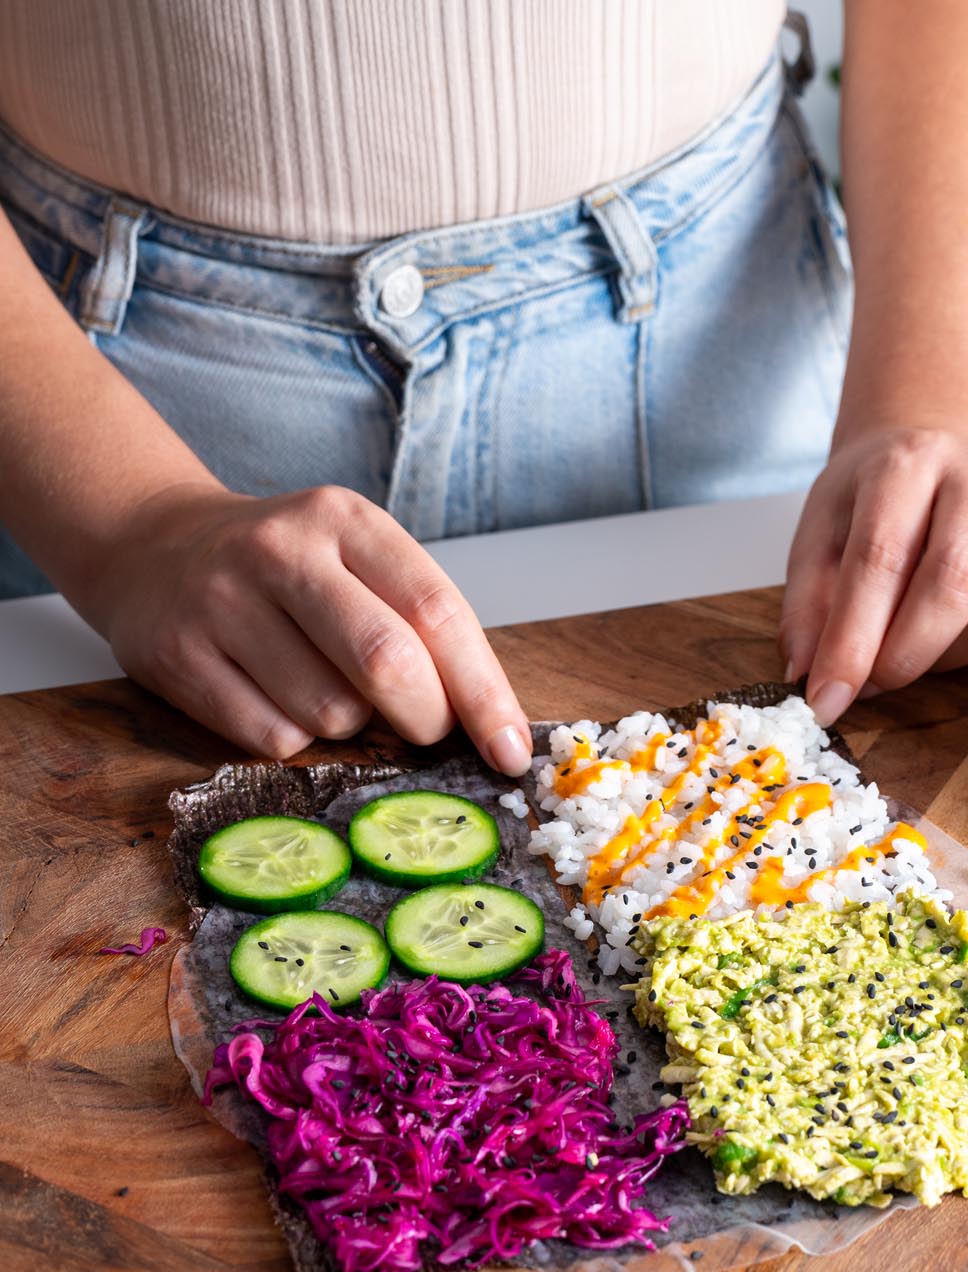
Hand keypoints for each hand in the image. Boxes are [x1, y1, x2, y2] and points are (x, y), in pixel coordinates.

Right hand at [87, 482, 531, 771]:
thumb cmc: (285, 570)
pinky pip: (271, 738)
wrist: (152, 547)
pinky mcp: (177, 655)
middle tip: (423, 730)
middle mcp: (283, 551)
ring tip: (321, 687)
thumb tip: (490, 727)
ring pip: (330, 713)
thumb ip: (418, 623)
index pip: (438, 612)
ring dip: (348, 727)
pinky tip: (273, 699)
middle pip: (387, 663)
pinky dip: (292, 739)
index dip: (483, 693)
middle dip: (424, 719)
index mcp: (346, 520)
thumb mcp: (355, 559)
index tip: (510, 750)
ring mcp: (223, 601)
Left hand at [778, 429, 967, 725]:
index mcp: (908, 462)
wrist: (931, 461)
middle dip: (906, 655)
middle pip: (956, 584)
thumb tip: (808, 676)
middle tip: (872, 686)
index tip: (828, 698)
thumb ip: (808, 609)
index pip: (880, 559)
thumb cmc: (873, 503)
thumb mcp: (819, 538)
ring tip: (911, 646)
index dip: (851, 640)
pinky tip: (958, 634)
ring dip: (945, 659)